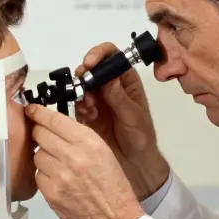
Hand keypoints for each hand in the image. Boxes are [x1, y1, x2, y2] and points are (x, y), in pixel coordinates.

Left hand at [24, 103, 145, 218]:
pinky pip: (38, 175)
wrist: (115, 218)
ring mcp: (60, 175)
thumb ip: (78, 136)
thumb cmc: (112, 188)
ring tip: (58, 165)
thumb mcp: (103, 151)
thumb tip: (55, 125)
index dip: (38, 113)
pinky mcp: (51, 192)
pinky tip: (57, 179)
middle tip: (44, 138)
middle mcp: (73, 157)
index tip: (32, 110)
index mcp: (88, 143)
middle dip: (39, 134)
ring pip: (37, 155)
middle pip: (40, 134)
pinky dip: (44, 175)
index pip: (54, 120)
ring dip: (43, 157)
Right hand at [75, 43, 168, 199]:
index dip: (99, 54)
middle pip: (92, 68)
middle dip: (85, 75)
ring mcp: (97, 99)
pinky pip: (77, 104)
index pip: (112, 55)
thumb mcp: (133, 116)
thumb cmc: (141, 137)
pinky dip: (79, 109)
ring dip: (81, 94)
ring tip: (90, 109)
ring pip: (81, 86)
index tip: (90, 63)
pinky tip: (88, 119)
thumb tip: (108, 77)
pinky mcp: (86, 114)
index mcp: (126, 80)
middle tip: (83, 86)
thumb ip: (119, 97)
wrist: (134, 163)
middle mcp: (110, 86)